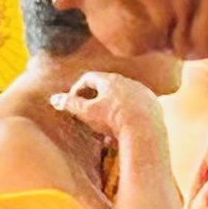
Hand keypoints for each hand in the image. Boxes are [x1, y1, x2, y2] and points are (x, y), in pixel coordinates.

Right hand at [52, 71, 168, 172]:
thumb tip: (53, 99)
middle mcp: (128, 82)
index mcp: (110, 80)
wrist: (145, 130)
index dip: (78, 89)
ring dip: (112, 109)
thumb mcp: (87, 112)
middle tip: (88, 114)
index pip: (89, 78)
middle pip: (107, 87)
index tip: (73, 101)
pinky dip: (128, 116)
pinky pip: (137, 108)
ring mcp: (143, 92)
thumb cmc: (113, 119)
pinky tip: (124, 129)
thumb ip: (70, 104)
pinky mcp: (154, 105)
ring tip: (106, 126)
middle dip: (96, 100)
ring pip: (123, 98)